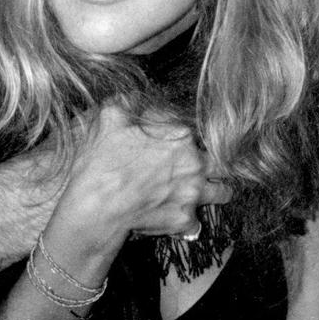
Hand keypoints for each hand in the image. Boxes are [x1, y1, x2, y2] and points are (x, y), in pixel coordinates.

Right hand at [53, 102, 231, 254]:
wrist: (96, 206)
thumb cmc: (102, 162)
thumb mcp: (110, 116)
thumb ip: (129, 101)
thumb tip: (138, 96)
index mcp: (181, 134)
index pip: (198, 130)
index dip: (190, 136)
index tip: (180, 142)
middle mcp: (194, 163)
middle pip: (220, 161)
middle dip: (215, 163)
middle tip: (203, 166)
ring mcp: (192, 193)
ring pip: (221, 192)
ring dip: (215, 190)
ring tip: (204, 190)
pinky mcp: (183, 219)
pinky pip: (196, 222)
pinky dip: (189, 220)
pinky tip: (178, 215)